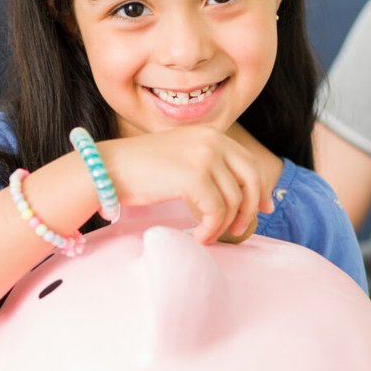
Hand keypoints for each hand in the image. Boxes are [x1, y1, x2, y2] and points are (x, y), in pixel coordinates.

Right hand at [102, 127, 275, 245]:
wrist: (108, 169)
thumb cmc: (139, 170)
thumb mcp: (181, 159)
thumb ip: (207, 168)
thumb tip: (236, 195)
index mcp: (211, 134)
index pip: (248, 162)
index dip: (260, 189)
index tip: (262, 209)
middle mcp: (212, 141)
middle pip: (250, 179)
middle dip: (250, 208)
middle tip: (238, 230)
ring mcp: (204, 157)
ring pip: (234, 200)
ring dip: (223, 225)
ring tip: (207, 236)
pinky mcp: (194, 176)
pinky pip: (217, 211)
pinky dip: (211, 229)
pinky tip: (199, 236)